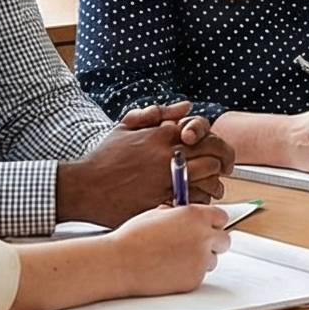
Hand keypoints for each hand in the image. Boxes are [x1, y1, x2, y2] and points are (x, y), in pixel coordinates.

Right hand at [58, 101, 232, 224]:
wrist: (84, 187)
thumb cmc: (104, 158)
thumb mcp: (126, 126)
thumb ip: (158, 114)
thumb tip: (186, 107)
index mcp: (161, 135)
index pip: (204, 133)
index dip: (216, 143)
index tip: (217, 152)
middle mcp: (166, 155)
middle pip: (213, 155)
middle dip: (222, 161)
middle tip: (224, 169)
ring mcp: (165, 180)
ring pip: (209, 179)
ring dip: (215, 184)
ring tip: (215, 189)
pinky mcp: (162, 203)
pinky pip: (194, 202)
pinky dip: (201, 202)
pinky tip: (197, 203)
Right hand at [104, 203, 231, 297]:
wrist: (120, 263)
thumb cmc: (132, 239)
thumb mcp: (157, 214)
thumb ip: (180, 215)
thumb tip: (186, 218)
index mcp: (195, 216)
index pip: (221, 217)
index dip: (213, 223)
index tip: (207, 228)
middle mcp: (203, 236)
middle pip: (224, 240)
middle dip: (213, 242)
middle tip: (196, 246)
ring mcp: (201, 259)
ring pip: (213, 260)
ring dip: (200, 260)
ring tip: (174, 259)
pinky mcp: (195, 279)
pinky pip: (199, 276)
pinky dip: (188, 274)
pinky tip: (169, 270)